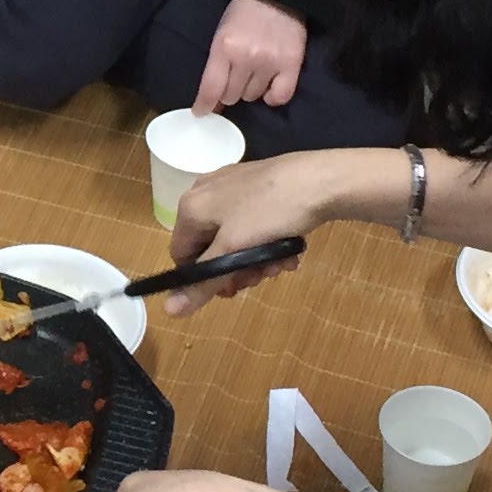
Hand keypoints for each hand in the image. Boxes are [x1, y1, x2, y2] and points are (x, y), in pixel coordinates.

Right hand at [165, 154, 342, 313]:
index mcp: (190, 206)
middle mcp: (205, 192)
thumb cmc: (271, 212)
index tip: (233, 290)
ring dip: (256, 258)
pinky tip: (288, 248)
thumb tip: (170, 311)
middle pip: (210, 247)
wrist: (321, 179)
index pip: (182, 256)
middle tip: (262, 278)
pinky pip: (251, 221)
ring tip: (281, 263)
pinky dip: (266, 240)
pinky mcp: (256, 184)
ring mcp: (232, 185)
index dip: (204, 279)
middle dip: (237, 269)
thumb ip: (203, 283)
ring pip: (234, 237)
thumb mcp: (234, 252)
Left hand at [195, 0, 306, 115]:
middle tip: (235, 76)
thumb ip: (217, 64)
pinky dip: (272, 97)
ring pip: (253, 97)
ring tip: (254, 73)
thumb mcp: (222, 33)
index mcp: (224, 47)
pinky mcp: (291, 64)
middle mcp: (246, 57)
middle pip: (231, 96)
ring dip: (250, 90)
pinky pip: (280, 97)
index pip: (211, 88)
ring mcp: (270, 62)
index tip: (201, 113)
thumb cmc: (244, 13)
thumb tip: (211, 100)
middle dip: (229, 91)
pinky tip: (269, 87)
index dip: (204, 105)